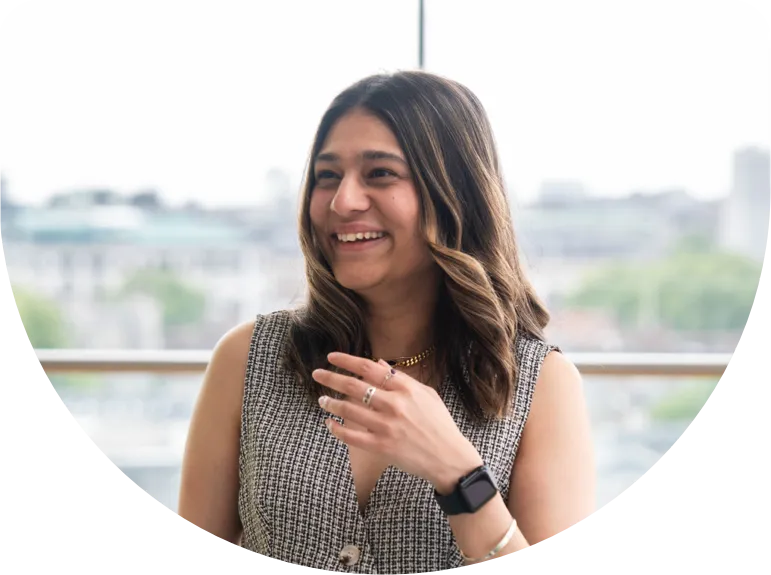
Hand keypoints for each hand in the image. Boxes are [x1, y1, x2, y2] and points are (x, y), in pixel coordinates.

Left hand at [312, 352, 483, 493]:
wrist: (450, 458)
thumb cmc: (439, 424)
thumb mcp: (426, 394)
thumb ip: (402, 379)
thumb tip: (379, 364)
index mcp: (406, 388)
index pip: (369, 368)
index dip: (347, 360)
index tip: (331, 357)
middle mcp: (394, 404)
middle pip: (354, 386)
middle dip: (331, 378)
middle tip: (316, 374)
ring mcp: (387, 426)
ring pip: (349, 410)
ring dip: (331, 403)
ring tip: (321, 399)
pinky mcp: (382, 447)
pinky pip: (352, 436)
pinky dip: (337, 429)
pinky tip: (330, 423)